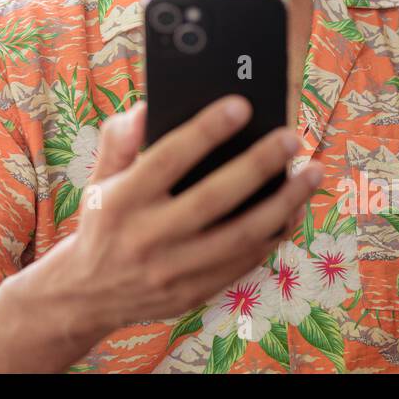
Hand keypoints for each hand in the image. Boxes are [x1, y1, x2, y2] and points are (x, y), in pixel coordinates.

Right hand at [42, 94, 322, 336]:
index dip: (204, 131)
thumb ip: (119, 139)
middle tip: (291, 137)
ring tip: (311, 173)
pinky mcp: (192, 293)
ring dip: (283, 204)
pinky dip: (273, 236)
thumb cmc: (103, 220)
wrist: (87, 294)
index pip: (167, 159)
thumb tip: (149, 106)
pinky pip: (243, 262)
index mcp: (121, 200)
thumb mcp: (98, 177)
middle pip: (213, 199)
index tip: (241, 104)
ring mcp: (172, 270)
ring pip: (240, 236)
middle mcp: (146, 237)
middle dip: (258, 166)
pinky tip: (294, 210)